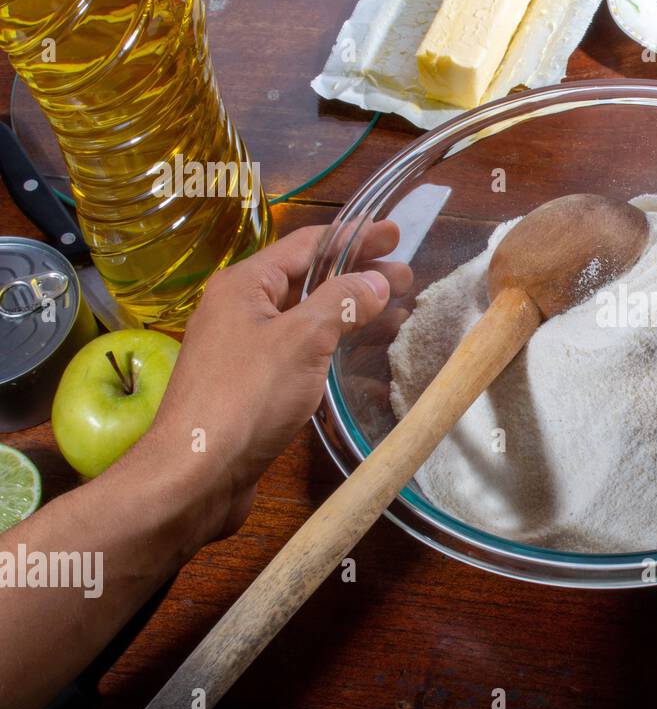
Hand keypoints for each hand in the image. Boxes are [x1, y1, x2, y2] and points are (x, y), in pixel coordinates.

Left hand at [137, 221, 411, 554]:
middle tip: (407, 281)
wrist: (196, 473)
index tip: (395, 235)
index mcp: (244, 286)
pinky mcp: (254, 386)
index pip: (307, 244)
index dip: (354, 237)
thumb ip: (342, 302)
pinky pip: (303, 355)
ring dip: (353, 316)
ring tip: (399, 319)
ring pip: (308, 320)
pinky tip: (369, 365)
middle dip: (360, 278)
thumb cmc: (245, 397)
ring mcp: (246, 350)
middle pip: (309, 282)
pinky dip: (336, 351)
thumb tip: (377, 280)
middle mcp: (241, 311)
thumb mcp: (301, 340)